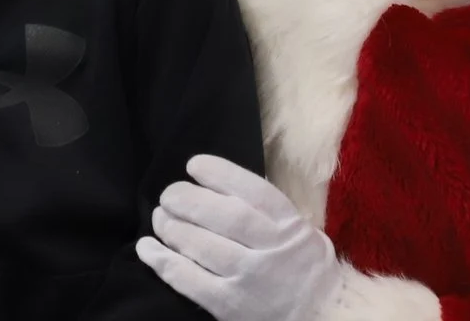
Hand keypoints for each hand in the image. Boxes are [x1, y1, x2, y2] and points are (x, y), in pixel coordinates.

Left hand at [137, 156, 348, 320]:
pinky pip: (189, 281)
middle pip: (223, 216)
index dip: (219, 173)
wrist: (322, 317)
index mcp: (289, 225)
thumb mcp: (301, 230)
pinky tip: (147, 248)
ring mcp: (248, 278)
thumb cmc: (306, 269)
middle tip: (168, 194)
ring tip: (158, 218)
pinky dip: (163, 262)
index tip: (194, 165)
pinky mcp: (229, 306)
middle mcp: (270, 248)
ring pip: (202, 246)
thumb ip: (269, 209)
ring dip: (171, 228)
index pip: (252, 190)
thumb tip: (219, 184)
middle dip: (187, 200)